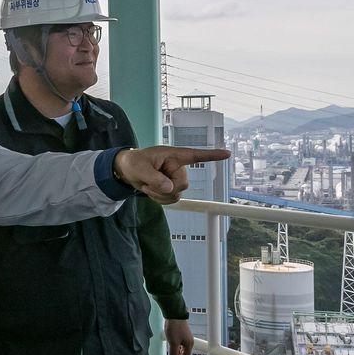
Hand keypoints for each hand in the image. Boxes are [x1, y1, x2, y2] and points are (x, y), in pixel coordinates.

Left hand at [113, 146, 231, 203]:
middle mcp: (177, 167)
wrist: (126, 171)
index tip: (227, 153)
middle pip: (182, 185)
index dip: (211, 155)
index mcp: (173, 156)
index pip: (195, 155)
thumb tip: (169, 188)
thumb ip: (155, 178)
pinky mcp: (171, 189)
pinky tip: (150, 191)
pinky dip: (159, 199)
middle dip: (165, 189)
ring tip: (147, 186)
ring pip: (177, 195)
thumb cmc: (133, 163)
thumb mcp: (140, 169)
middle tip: (149, 184)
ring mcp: (175, 179)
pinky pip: (171, 200)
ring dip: (160, 195)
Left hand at [164, 319, 193, 354]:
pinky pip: (180, 345)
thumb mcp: (173, 342)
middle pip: (184, 354)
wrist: (174, 315)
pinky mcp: (181, 334)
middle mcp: (189, 341)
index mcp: (189, 344)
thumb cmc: (175, 328)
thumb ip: (173, 353)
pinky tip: (172, 350)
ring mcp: (185, 337)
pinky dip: (176, 349)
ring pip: (182, 349)